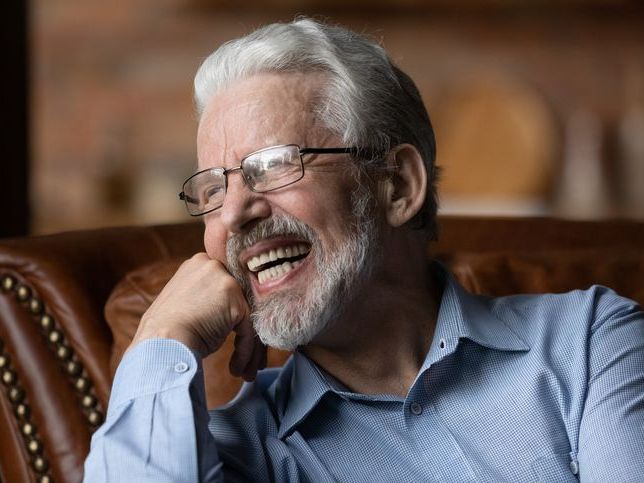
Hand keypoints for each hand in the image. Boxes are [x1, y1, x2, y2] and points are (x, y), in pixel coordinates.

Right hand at [130, 253, 265, 380]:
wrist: (161, 343)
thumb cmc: (166, 332)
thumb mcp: (185, 302)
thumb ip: (205, 298)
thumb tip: (221, 312)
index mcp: (199, 264)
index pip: (225, 286)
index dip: (230, 313)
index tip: (233, 336)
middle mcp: (214, 267)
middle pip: (240, 300)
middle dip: (244, 330)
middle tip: (246, 356)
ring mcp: (226, 282)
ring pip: (247, 316)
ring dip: (248, 347)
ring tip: (244, 370)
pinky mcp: (236, 302)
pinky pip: (248, 330)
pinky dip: (245, 351)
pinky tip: (236, 369)